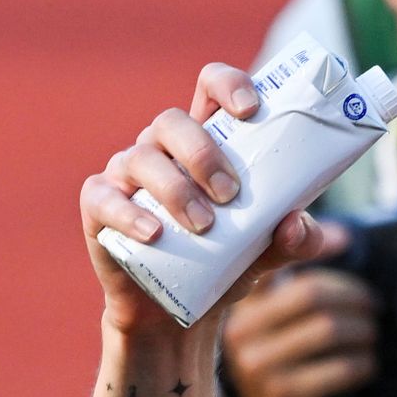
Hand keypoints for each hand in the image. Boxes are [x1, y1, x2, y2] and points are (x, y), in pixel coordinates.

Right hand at [79, 61, 332, 336]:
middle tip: (231, 194)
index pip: (210, 88)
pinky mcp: (100, 207)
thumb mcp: (270, 252)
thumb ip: (295, 238)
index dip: (228, 85)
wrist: (178, 310)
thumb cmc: (225, 263)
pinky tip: (154, 233)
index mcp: (207, 142)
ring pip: (141, 158)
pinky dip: (128, 214)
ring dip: (175, 190)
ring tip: (204, 226)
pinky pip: (103, 198)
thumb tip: (296, 222)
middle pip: (172, 121)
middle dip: (202, 152)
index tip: (251, 109)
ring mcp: (127, 175)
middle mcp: (163, 149)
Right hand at [220, 225, 377, 396]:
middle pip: (312, 294)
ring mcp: (259, 364)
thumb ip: (295, 276)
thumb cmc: (276, 359)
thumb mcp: (274, 317)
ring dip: (364, 330)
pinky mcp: (283, 395)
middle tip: (373, 304)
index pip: (271, 258)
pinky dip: (363, 363)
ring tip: (371, 333)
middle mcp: (240, 329)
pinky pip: (340, 369)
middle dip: (353, 295)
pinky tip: (366, 363)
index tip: (344, 241)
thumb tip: (339, 234)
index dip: (308, 243)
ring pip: (330, 330)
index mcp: (235, 300)